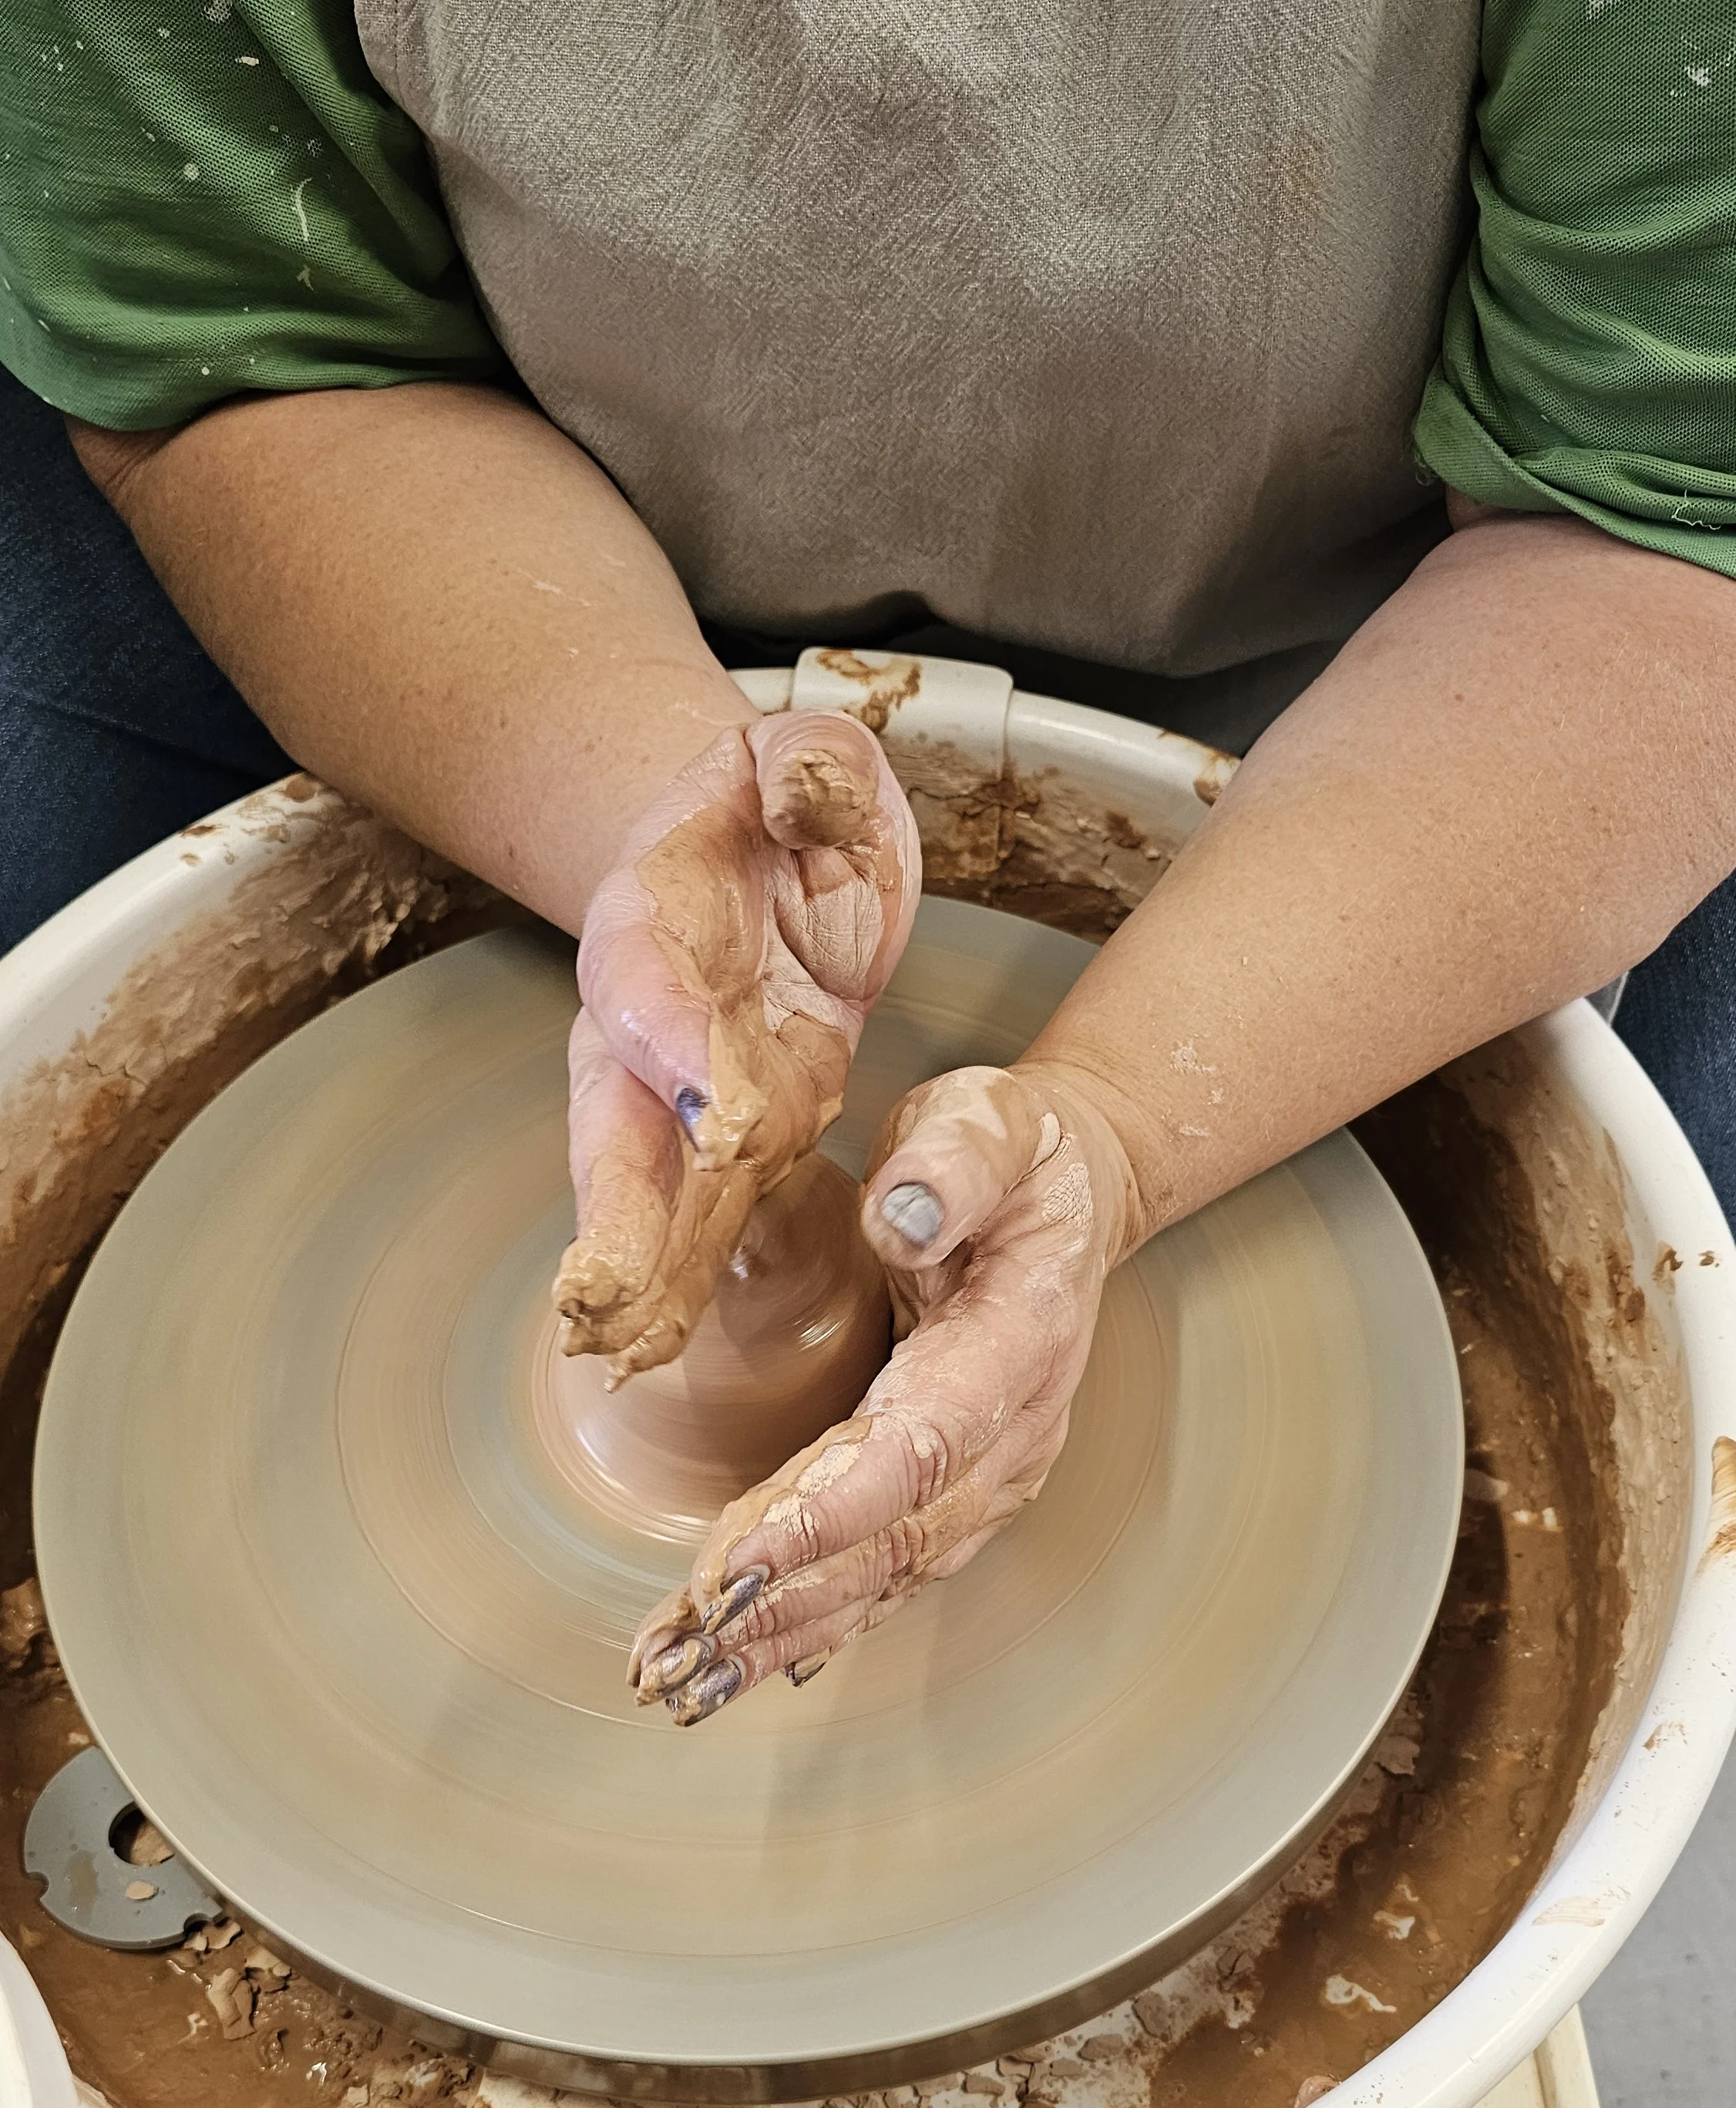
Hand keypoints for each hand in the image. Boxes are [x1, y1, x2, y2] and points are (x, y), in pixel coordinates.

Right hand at [554, 711, 919, 1376]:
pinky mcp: (739, 1130)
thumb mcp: (804, 756)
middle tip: (602, 1294)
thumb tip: (814, 793)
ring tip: (625, 1351)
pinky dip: (682, 1279)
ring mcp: (684, 1090)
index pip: (655, 990)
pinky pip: (704, 1213)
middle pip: (615, 1121)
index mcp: (650, 919)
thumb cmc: (775, 799)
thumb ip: (808, 769)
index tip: (714, 1112)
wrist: (748, 847)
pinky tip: (659, 1347)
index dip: (678, 1049)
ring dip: (639, 1274)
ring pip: (651, 1194)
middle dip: (611, 1211)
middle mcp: (646, 1022)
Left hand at [629, 1063, 1144, 1719]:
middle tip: (678, 1642)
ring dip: (779, 1633)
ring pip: (878, 1576)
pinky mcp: (948, 1497)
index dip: (825, 1515)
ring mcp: (985, 1479)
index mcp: (1017, 1347)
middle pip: (887, 1540)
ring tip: (681, 1677)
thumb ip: (952, 1164)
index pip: (916, 1449)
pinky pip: (879, 1574)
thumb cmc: (1016, 1154)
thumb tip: (899, 1214)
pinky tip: (740, 1665)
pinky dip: (807, 1625)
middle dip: (780, 1600)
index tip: (736, 1562)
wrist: (1066, 1197)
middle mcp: (1010, 1437)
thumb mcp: (991, 1121)